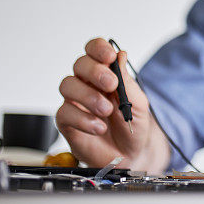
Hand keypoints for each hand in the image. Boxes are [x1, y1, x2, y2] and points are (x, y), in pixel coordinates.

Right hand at [56, 38, 154, 168]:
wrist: (131, 154)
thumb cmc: (133, 125)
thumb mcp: (138, 103)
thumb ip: (127, 81)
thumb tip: (120, 54)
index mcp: (106, 74)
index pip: (95, 51)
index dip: (98, 48)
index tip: (109, 56)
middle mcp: (88, 84)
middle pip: (80, 64)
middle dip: (95, 72)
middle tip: (111, 85)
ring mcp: (76, 102)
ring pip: (68, 85)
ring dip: (89, 96)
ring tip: (107, 111)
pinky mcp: (67, 121)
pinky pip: (65, 112)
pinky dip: (83, 119)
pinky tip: (99, 127)